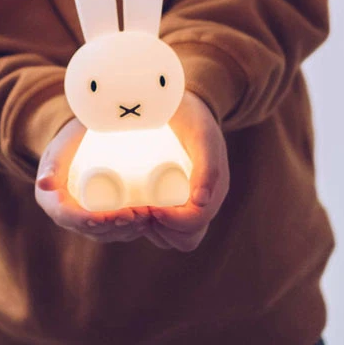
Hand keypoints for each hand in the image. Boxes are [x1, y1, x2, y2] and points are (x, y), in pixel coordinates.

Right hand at [35, 118, 153, 242]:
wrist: (84, 136)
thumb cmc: (72, 139)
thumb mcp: (61, 147)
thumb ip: (54, 163)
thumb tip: (44, 183)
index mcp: (50, 201)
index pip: (68, 217)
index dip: (89, 221)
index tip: (108, 216)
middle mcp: (66, 214)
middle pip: (90, 229)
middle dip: (114, 226)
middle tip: (136, 214)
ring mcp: (84, 217)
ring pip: (105, 233)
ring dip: (126, 230)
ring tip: (145, 217)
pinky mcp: (100, 216)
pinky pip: (114, 230)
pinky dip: (131, 229)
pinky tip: (145, 223)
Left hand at [145, 91, 229, 251]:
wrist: (184, 106)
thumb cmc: (192, 118)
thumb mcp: (202, 137)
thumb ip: (208, 165)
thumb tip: (201, 202)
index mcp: (213, 192)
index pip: (193, 225)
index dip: (171, 223)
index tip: (149, 207)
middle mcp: (202, 203)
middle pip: (184, 239)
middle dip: (160, 230)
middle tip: (138, 209)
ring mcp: (187, 204)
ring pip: (171, 237)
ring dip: (151, 230)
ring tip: (133, 208)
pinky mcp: (172, 201)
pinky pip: (162, 227)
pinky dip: (147, 226)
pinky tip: (130, 209)